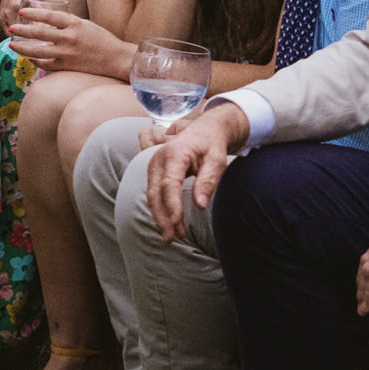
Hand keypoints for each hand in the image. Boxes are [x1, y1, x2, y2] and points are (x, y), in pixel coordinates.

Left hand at [6, 6, 130, 78]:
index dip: (33, 14)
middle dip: (22, 31)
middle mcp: (69, 38)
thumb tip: (49, 20)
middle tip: (11, 29)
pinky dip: (36, 61)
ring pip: (38, 51)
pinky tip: (28, 58)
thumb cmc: (102, 40)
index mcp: (75, 24)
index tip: (22, 12)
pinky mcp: (67, 67)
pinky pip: (46, 64)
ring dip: (23, 48)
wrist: (116, 59)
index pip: (48, 16)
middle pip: (39, 33)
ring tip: (12, 45)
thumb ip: (68, 23)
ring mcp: (67, 54)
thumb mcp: (85, 24)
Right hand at [146, 104, 248, 240]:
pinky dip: (159, 211)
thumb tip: (200, 205)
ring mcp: (153, 166)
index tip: (177, 223)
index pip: (170, 183)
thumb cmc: (211, 146)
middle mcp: (158, 159)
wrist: (203, 131)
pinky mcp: (153, 173)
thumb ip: (208, 181)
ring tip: (173, 237)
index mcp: (175, 154)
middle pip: (156, 193)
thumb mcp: (217, 160)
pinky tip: (169, 225)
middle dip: (163, 217)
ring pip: (151, 196)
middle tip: (173, 238)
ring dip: (160, 217)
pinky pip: (153, 195)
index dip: (172, 205)